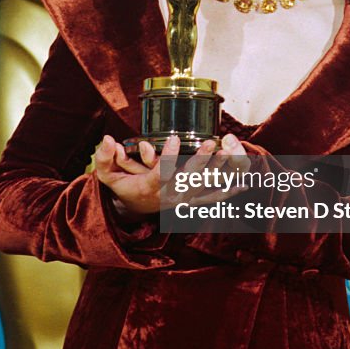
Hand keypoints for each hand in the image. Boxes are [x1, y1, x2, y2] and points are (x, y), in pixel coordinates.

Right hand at [94, 133, 248, 216]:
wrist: (132, 211)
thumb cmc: (122, 188)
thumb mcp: (107, 175)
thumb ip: (104, 158)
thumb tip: (107, 140)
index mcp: (149, 187)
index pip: (159, 173)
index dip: (166, 157)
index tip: (172, 137)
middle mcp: (169, 196)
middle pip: (187, 179)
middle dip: (200, 161)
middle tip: (211, 143)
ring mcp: (183, 200)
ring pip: (204, 187)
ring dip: (218, 171)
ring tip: (230, 154)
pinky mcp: (192, 203)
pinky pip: (213, 199)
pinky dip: (228, 192)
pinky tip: (245, 184)